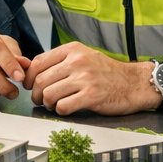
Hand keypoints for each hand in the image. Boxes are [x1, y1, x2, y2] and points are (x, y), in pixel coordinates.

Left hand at [25, 42, 153, 114]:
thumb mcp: (83, 57)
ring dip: (48, 104)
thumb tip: (32, 71)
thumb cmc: (106, 72)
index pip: (38, 62)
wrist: (134, 83)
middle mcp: (77, 61)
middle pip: (40, 80)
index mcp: (73, 50)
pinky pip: (63, 106)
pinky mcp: (92, 96)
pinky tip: (66, 109)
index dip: (29, 77)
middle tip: (41, 100)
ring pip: (49, 94)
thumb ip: (61, 61)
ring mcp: (85, 78)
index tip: (30, 85)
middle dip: (36, 94)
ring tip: (54, 104)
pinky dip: (60, 111)